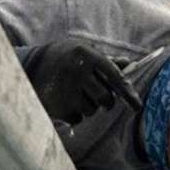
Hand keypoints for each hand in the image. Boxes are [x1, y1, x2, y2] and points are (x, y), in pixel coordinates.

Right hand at [24, 40, 141, 124]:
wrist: (31, 67)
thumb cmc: (65, 58)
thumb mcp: (84, 52)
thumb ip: (106, 60)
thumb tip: (129, 64)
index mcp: (87, 55)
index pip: (114, 77)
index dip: (127, 92)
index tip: (137, 107)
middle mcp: (78, 72)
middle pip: (105, 99)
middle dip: (105, 102)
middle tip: (95, 95)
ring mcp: (67, 90)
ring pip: (92, 110)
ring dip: (88, 107)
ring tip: (74, 94)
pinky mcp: (59, 106)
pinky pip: (78, 118)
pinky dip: (75, 114)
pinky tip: (65, 101)